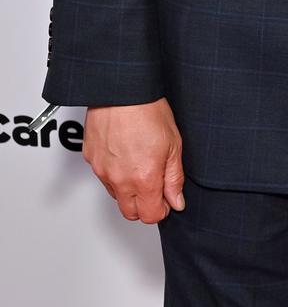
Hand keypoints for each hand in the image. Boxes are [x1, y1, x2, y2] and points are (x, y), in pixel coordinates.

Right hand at [83, 99, 184, 223]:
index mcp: (144, 179)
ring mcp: (102, 170)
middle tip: (154, 186)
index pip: (150, 216)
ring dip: (128, 189)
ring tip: (139, 163)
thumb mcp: (174, 144)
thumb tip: (176, 200)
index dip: (162, 209)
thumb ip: (174, 178)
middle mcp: (120, 179)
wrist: (122, 90)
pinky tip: (124, 154)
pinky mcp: (90, 159)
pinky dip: (114, 172)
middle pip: (130, 213)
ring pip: (115, 195)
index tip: (166, 199)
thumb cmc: (148, 110)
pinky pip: (103, 176)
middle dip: (144, 205)